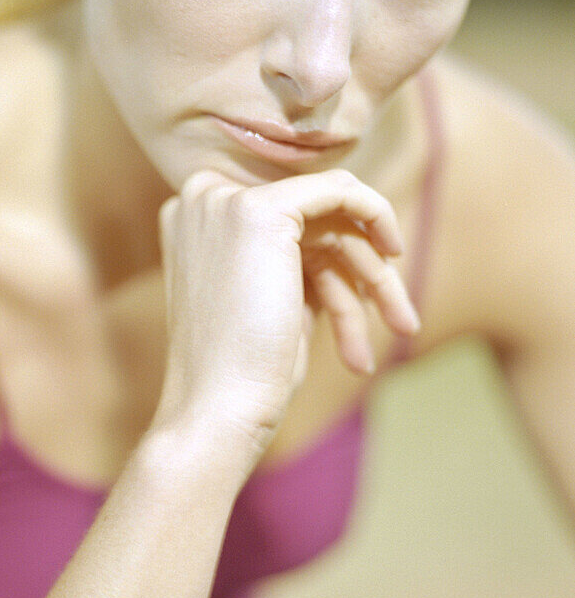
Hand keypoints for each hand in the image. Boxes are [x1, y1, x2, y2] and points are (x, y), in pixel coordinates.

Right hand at [153, 168, 418, 466]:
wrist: (219, 408)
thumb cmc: (246, 374)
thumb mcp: (273, 304)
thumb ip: (300, 264)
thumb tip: (359, 241)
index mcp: (195, 223)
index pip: (285, 225)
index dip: (333, 258)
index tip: (366, 301)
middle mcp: (202, 201)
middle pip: (311, 220)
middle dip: (362, 270)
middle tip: (401, 324)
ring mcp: (225, 201)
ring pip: (332, 214)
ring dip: (374, 271)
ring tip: (403, 327)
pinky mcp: (260, 210)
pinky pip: (341, 189)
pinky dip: (377, 213)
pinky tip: (395, 256)